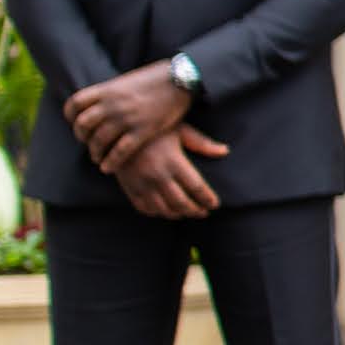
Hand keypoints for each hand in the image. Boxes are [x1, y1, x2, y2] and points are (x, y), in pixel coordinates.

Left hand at [66, 59, 187, 167]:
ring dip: (95, 152)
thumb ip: (111, 93)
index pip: (75, 103)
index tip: (74, 122)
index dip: (70, 116)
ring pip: (99, 141)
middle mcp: (112, 104)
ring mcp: (127, 119)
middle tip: (88, 142)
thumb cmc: (155, 79)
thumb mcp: (127, 81)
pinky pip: (119, 152)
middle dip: (82, 137)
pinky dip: (111, 162)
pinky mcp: (142, 131)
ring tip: (97, 158)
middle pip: (82, 125)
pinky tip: (108, 168)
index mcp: (107, 89)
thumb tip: (101, 103)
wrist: (180, 79)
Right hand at [112, 122, 227, 220]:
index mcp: (174, 162)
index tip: (215, 204)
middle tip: (204, 212)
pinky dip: (157, 213)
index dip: (207, 199)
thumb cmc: (155, 129)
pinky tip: (165, 211)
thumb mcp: (180, 130)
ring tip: (187, 213)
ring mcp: (142, 184)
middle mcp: (158, 176)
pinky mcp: (129, 188)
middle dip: (196, 211)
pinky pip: (145, 208)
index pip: (196, 187)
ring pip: (164, 209)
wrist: (119, 130)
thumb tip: (225, 151)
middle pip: (182, 203)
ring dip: (178, 214)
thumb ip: (202, 143)